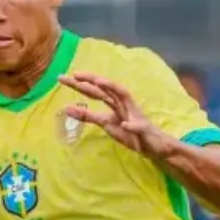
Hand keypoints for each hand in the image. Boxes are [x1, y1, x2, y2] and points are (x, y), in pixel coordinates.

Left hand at [60, 72, 176, 158]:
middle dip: (93, 80)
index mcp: (115, 102)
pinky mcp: (144, 130)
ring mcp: (135, 115)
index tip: (66, 77)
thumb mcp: (105, 123)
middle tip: (75, 74)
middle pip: (107, 89)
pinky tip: (125, 125)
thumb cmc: (128, 132)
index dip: (83, 83)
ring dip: (113, 89)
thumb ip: (88, 116)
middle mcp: (124, 104)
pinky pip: (138, 127)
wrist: (152, 145)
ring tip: (99, 82)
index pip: (97, 90)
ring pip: (124, 98)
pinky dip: (132, 125)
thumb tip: (67, 108)